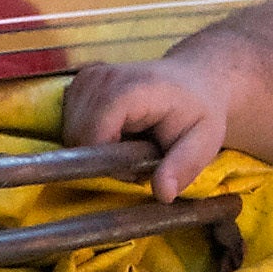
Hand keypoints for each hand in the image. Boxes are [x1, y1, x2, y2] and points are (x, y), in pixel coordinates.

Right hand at [58, 53, 231, 196]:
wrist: (194, 81)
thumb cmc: (199, 112)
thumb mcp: (203, 143)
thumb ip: (183, 167)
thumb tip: (163, 194)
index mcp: (134, 90)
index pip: (94, 134)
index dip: (108, 160)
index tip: (135, 166)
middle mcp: (104, 78)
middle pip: (78, 136)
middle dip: (102, 157)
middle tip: (136, 154)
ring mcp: (88, 77)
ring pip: (70, 132)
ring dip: (95, 147)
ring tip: (128, 141)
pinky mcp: (80, 82)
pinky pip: (68, 122)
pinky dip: (89, 134)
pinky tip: (116, 129)